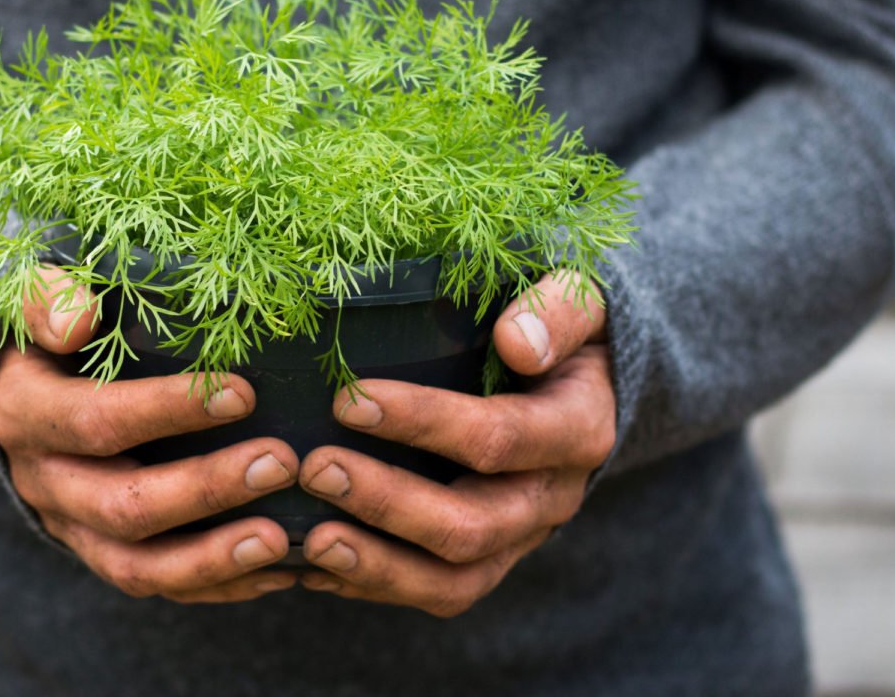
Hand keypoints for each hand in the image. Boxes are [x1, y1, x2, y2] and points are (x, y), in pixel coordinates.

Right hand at [0, 266, 300, 602]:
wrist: (17, 389)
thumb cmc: (52, 330)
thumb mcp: (38, 300)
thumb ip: (51, 299)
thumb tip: (79, 318)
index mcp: (26, 414)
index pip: (97, 422)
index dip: (168, 411)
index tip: (245, 392)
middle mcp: (43, 482)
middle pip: (123, 508)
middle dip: (206, 491)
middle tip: (282, 463)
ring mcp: (73, 528)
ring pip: (139, 568)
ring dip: (214, 560)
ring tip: (283, 541)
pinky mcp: (104, 554)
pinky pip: (161, 585)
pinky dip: (221, 585)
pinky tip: (281, 569)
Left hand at [296, 272, 615, 616]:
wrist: (584, 387)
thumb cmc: (560, 331)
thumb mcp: (578, 303)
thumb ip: (555, 311)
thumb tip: (516, 339)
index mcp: (577, 430)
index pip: (499, 438)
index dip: (424, 423)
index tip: (350, 401)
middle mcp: (552, 499)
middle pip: (472, 525)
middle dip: (386, 502)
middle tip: (314, 467)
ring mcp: (519, 539)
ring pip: (453, 581)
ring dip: (376, 564)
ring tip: (310, 540)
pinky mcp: (487, 561)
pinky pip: (433, 592)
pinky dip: (371, 584)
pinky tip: (311, 567)